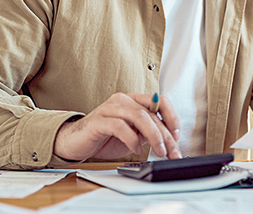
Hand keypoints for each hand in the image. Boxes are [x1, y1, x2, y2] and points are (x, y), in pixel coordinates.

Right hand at [54, 92, 181, 161]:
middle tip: (172, 152)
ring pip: (139, 116)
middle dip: (165, 135)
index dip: (172, 117)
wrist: (75, 143)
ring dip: (153, 135)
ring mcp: (110, 108)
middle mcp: (123, 100)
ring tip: (159, 151)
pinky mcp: (99, 120)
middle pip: (151, 113)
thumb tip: (169, 140)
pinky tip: (136, 150)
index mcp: (133, 100)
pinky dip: (132, 139)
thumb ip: (148, 132)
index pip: (160, 102)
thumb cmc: (105, 138)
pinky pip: (120, 126)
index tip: (177, 136)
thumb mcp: (133, 135)